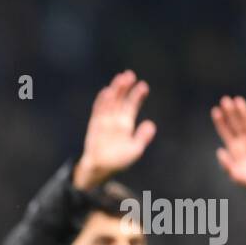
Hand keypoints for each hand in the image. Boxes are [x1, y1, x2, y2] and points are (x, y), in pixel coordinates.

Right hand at [73, 71, 155, 189]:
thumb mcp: (135, 150)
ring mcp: (104, 122)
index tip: (143, 86)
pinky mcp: (95, 126)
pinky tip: (106, 92)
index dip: (137, 96)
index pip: (131, 106)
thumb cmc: (118, 161)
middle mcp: (115, 120)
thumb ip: (143, 137)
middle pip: (120, 100)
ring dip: (115, 91)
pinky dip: (101, 102)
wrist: (101, 170)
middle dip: (124, 88)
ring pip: (110, 103)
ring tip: (120, 79)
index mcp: (125, 124)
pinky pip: (98, 112)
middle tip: (129, 74)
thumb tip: (151, 124)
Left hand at [211, 96, 245, 203]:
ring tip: (238, 100)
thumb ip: (227, 164)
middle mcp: (244, 142)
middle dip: (230, 112)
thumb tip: (218, 151)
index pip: (226, 132)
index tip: (215, 111)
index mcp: (234, 149)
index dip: (220, 122)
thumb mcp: (236, 175)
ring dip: (243, 112)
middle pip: (236, 124)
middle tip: (225, 99)